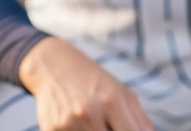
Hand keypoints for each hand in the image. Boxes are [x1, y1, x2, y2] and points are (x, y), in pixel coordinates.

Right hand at [18, 37, 152, 130]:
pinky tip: (78, 126)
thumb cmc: (96, 83)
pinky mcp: (50, 130)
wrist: (54, 66)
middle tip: (110, 125)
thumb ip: (141, 122)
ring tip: (94, 125)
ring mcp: (67, 123)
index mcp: (112, 101)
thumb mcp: (123, 94)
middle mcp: (88, 113)